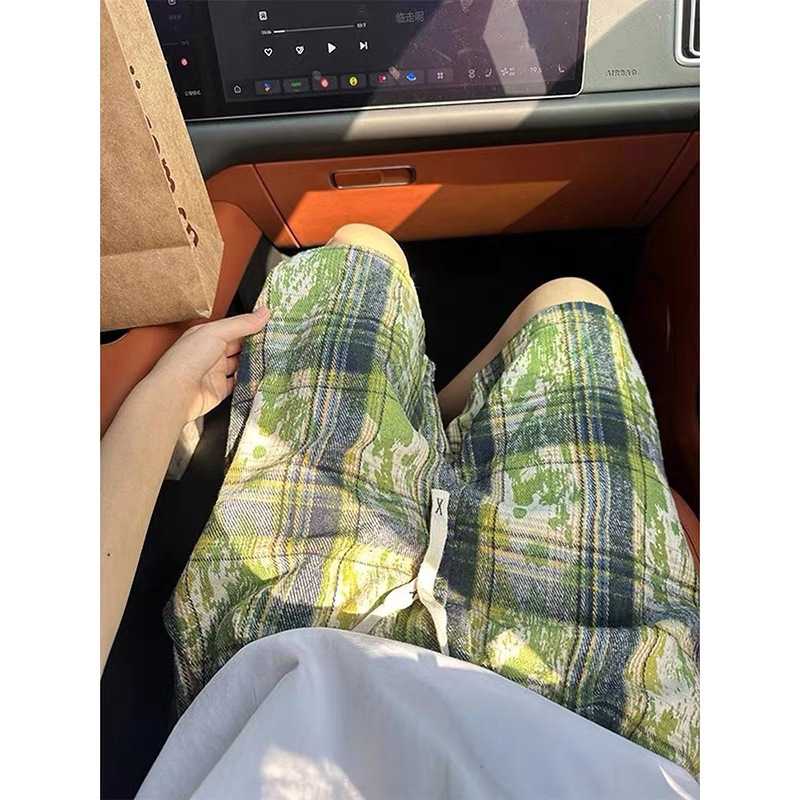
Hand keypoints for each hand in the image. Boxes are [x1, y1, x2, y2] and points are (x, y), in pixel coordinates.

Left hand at [148, 308, 270, 421]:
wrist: (176, 393)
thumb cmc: (186, 360)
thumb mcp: (217, 333)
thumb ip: (242, 324)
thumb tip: (263, 313)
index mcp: (207, 335)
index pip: (233, 328)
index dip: (251, 325)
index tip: (270, 324)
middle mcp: (210, 352)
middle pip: (238, 346)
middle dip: (255, 345)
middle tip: (276, 342)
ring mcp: (215, 372)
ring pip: (240, 365)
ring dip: (253, 363)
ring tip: (272, 358)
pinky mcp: (219, 389)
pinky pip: (238, 384)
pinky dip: (248, 381)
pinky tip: (259, 376)